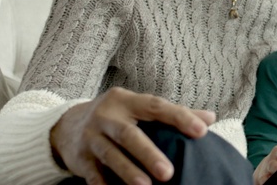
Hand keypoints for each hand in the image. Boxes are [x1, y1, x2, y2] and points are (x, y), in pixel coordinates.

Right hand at [50, 87, 215, 184]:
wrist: (67, 125)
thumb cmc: (117, 116)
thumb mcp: (140, 108)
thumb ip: (173, 113)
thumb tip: (209, 118)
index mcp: (126, 101)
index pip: (156, 106)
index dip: (179, 117)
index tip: (202, 130)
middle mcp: (106, 116)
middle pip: (128, 134)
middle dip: (148, 153)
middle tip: (169, 172)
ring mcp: (91, 137)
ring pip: (110, 155)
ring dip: (128, 172)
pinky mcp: (80, 159)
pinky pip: (93, 175)